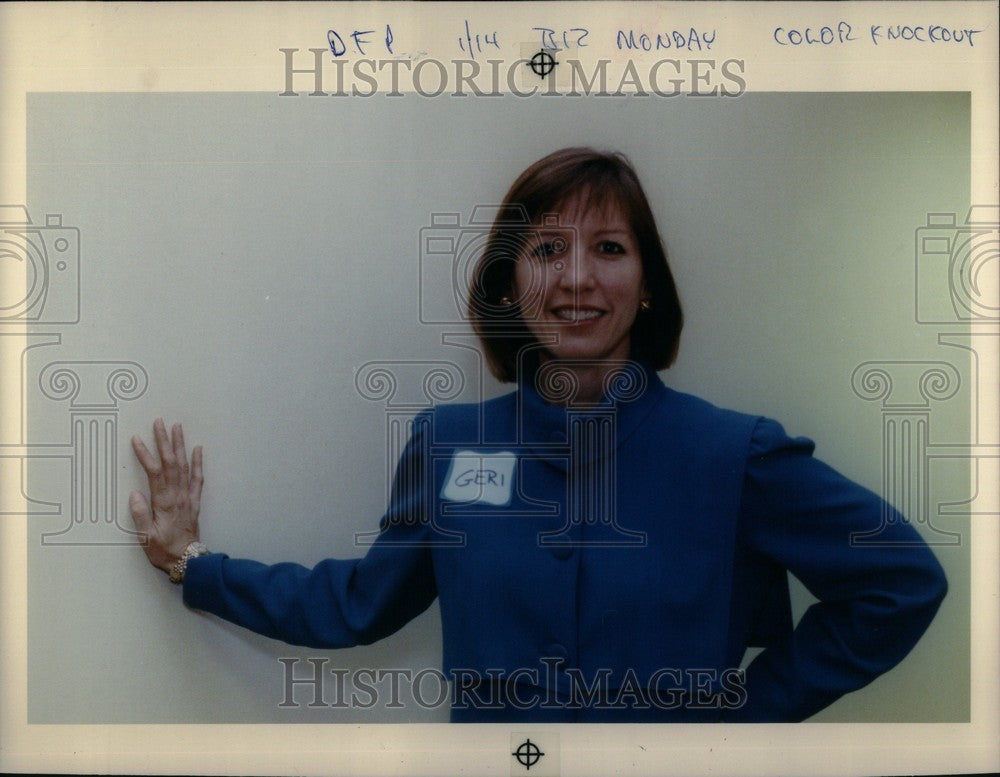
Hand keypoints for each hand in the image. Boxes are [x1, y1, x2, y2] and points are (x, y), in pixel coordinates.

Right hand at [129, 418, 203, 573]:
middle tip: (160, 422)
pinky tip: (197, 450)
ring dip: (180, 446)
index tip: (137, 439)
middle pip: (171, 463)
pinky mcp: (194, 502)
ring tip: (177, 428)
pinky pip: (198, 478)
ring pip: (184, 466)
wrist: (188, 560)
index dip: (146, 454)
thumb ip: (140, 515)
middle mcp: (178, 496)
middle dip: (165, 441)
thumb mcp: (146, 537)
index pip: (154, 472)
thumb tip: (134, 495)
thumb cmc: (164, 550)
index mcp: (164, 502)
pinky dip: (198, 462)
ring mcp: (188, 497)